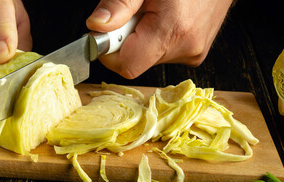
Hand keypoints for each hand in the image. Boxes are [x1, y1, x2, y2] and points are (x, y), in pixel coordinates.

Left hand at [86, 0, 232, 78]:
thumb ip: (119, 4)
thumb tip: (96, 26)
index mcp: (171, 31)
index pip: (127, 65)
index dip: (109, 53)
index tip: (105, 35)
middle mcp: (185, 48)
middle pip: (136, 61)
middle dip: (126, 40)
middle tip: (136, 13)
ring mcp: (192, 53)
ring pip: (148, 57)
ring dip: (142, 39)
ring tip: (156, 13)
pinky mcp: (195, 54)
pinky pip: (163, 53)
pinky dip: (156, 40)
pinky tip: (166, 20)